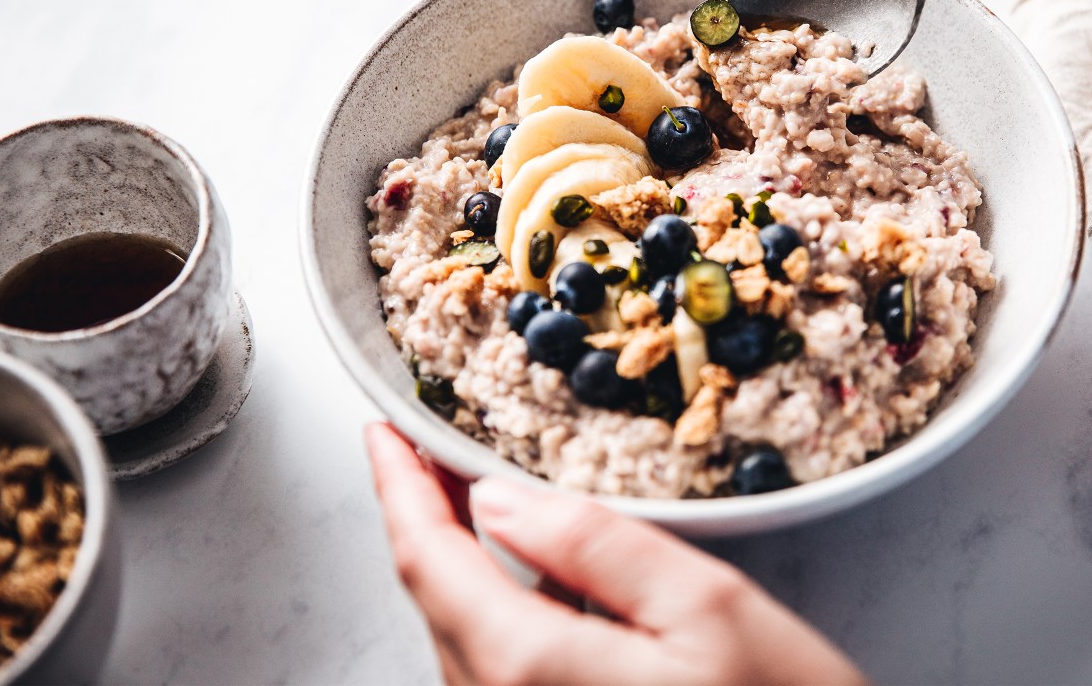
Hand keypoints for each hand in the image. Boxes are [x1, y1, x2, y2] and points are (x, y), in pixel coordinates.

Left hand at [364, 423, 867, 685]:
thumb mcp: (706, 609)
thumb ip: (595, 546)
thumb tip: (499, 501)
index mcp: (529, 666)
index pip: (428, 560)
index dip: (398, 485)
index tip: (385, 429)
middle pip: (435, 598)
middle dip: (424, 513)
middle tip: (429, 445)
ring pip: (461, 634)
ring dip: (456, 558)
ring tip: (468, 493)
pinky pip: (497, 667)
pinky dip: (492, 603)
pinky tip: (525, 573)